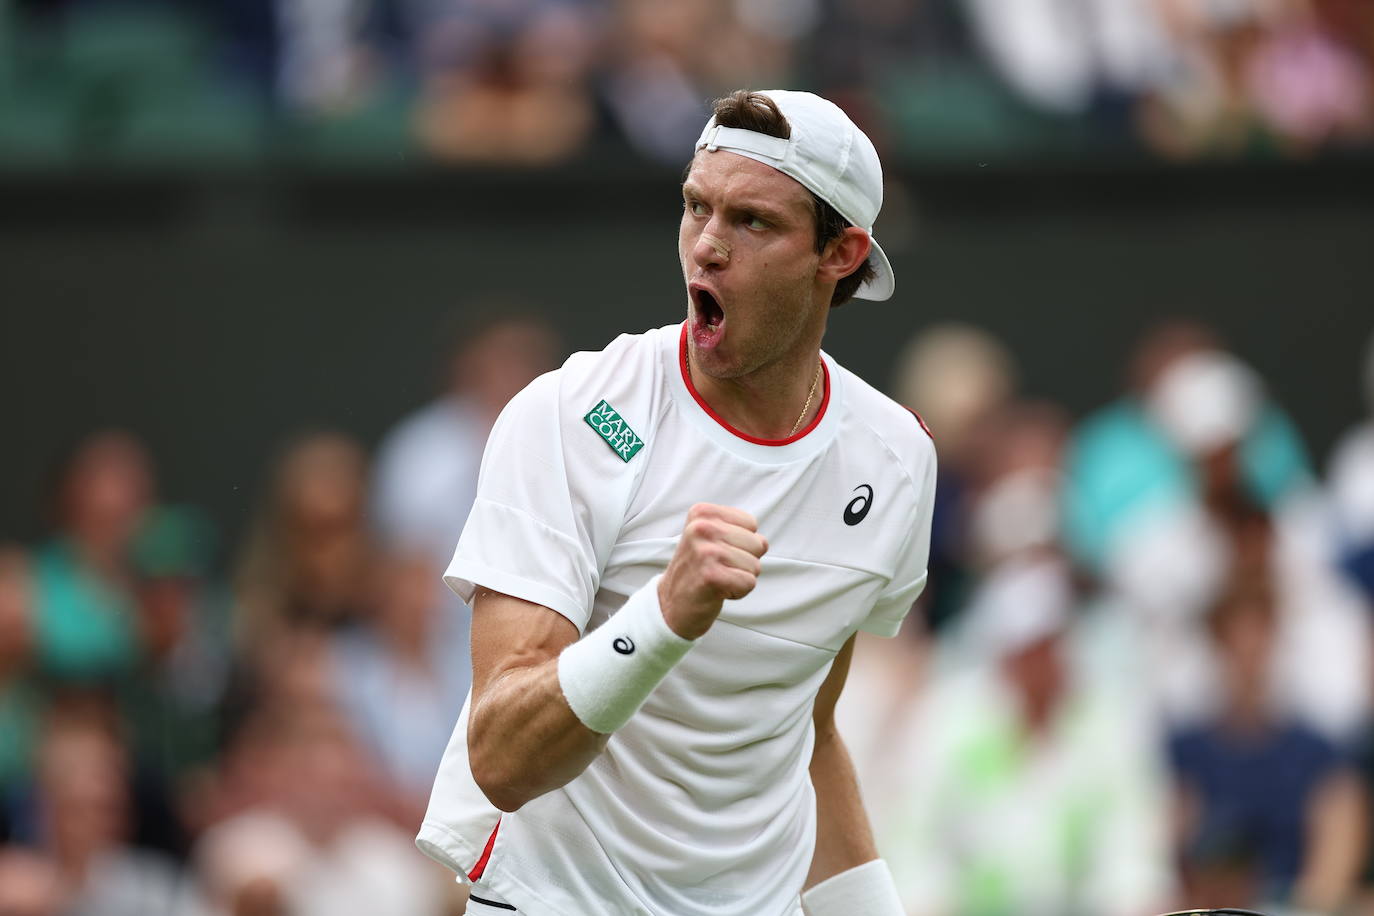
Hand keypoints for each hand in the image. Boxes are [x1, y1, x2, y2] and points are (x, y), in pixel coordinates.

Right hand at [658, 503, 767, 639]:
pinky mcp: (711, 575)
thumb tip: (762, 542)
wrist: (671, 604)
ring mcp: (705, 551)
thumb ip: (736, 528)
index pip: (751, 524)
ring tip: (716, 579)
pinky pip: (749, 583)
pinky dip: (738, 592)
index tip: (717, 553)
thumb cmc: (697, 570)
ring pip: (755, 565)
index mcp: (702, 512)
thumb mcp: (709, 536)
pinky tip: (717, 591)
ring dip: (739, 578)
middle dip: (744, 562)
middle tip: (717, 568)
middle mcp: (701, 527)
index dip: (741, 543)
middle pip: (757, 544)